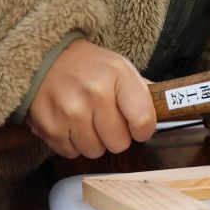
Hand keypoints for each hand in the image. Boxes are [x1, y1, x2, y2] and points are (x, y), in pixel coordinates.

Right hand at [26, 39, 156, 158]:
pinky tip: (68, 123)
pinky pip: (71, 152)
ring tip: (84, 119)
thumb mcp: (119, 67)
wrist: (43, 57)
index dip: (142, 129)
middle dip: (114, 135)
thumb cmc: (86, 66)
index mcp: (118, 76)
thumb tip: (166, 110)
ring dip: (92, 140)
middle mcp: (94, 94)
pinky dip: (71, 142)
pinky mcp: (50, 127)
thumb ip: (141, 92)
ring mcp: (70, 112)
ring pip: (95, 151)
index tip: (137, 127)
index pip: (144, 121)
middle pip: (119, 143)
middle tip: (104, 119)